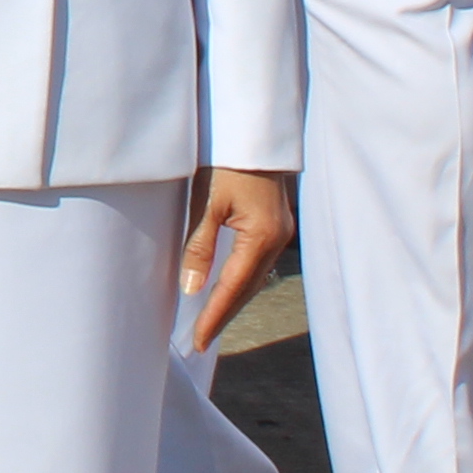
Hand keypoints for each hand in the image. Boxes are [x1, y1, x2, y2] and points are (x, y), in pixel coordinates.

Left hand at [179, 166, 296, 352]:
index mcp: (261, 236)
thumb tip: (191, 288)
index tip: (199, 340)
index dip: (214, 316)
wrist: (252, 131)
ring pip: (255, 277)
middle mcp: (277, 239)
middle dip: (224, 314)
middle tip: (202, 340)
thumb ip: (199, 246)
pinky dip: (241, 280)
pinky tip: (228, 288)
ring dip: (233, 300)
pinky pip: (258, 262)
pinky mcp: (276, 224)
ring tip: (211, 321)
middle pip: (248, 288)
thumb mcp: (207, 203)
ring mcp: (281, 232)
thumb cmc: (226, 162)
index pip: (233, 287)